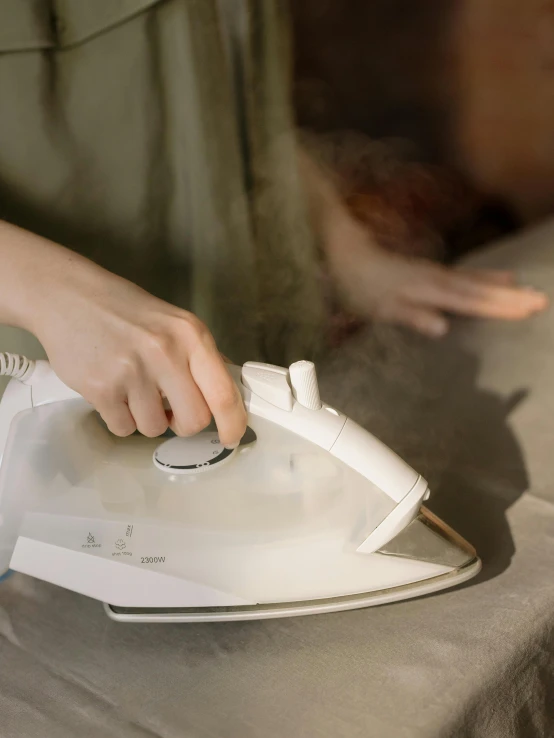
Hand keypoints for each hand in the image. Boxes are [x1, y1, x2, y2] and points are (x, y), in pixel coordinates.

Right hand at [0, 225, 247, 443]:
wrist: (68, 296)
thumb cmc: (124, 311)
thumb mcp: (174, 322)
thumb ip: (201, 357)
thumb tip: (228, 392)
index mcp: (190, 335)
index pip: (223, 393)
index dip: (232, 423)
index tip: (230, 437)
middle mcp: (165, 353)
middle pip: (193, 420)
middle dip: (182, 423)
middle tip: (169, 409)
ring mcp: (132, 372)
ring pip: (155, 429)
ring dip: (146, 418)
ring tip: (133, 390)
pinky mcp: (101, 389)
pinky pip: (124, 428)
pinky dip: (120, 418)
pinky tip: (114, 392)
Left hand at [324, 215, 548, 337]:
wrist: (346, 251)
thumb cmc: (360, 283)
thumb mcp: (380, 306)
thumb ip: (412, 315)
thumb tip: (443, 327)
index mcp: (429, 290)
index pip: (472, 301)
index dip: (501, 306)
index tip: (529, 309)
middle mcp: (437, 279)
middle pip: (480, 289)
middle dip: (511, 297)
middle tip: (541, 301)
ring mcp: (434, 273)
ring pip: (475, 280)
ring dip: (502, 286)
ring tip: (526, 288)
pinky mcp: (428, 272)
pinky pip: (465, 275)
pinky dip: (484, 277)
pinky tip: (493, 278)